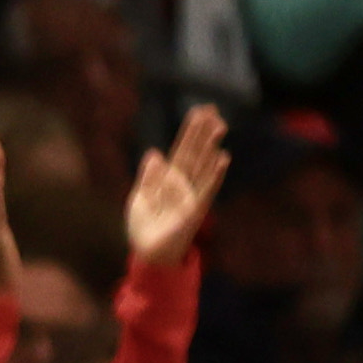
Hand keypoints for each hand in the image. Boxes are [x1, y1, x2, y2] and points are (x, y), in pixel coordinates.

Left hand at [124, 103, 229, 271]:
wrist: (148, 253)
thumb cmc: (145, 227)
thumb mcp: (140, 198)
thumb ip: (148, 176)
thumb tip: (154, 153)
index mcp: (169, 179)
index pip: (182, 150)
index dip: (190, 131)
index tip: (200, 111)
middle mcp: (183, 184)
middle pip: (194, 152)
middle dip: (202, 132)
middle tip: (213, 109)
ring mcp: (191, 194)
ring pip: (202, 165)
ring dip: (210, 146)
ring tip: (219, 126)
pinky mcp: (195, 208)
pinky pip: (206, 188)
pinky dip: (214, 173)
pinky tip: (223, 157)